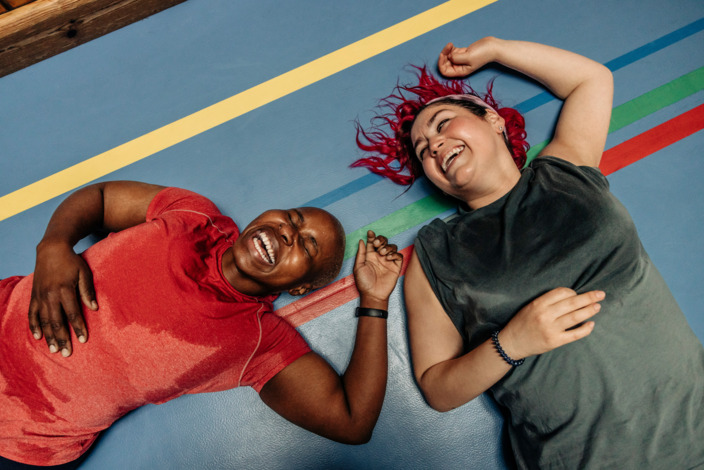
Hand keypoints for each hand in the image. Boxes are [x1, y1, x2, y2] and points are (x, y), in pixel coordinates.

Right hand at [28, 240, 97, 356]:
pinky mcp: (34, 296)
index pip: (73, 313)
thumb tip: (94, 308)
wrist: (51, 249)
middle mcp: (50, 295)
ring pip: (44, 320)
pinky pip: (32, 314)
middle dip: (63, 338)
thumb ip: (87, 291)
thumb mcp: (84, 273)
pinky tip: (38, 337)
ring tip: (54, 350)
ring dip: (49, 336)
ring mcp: (40, 296)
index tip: (83, 340)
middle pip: (57, 321)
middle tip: (67, 353)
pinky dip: (34, 326)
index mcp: (64, 290)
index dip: (78, 328)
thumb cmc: (71, 262)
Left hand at [353, 231, 402, 307]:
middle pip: (384, 242)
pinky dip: (394, 254)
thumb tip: (362, 240)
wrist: (372, 295)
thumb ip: (361, 253)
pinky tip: (388, 258)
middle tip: (376, 245)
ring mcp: (388, 261)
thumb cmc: (364, 283)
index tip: (370, 233)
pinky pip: (399, 256)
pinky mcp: (395, 267)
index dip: (372, 236)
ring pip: (392, 247)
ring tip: (382, 254)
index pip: (372, 242)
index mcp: (370, 256)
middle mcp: (379, 257)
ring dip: (387, 247)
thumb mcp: (358, 267)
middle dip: (381, 240)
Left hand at [437, 37, 497, 77]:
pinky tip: (452, 45)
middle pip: (445, 64)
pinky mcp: (462, 53)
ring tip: (451, 44)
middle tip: (448, 46)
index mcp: (460, 72)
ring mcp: (460, 60)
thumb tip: (449, 57)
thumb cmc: (483, 54)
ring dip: (447, 50)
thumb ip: (457, 58)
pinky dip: (450, 48)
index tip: (442, 54)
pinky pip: (451, 52)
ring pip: (447, 57)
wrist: (492, 46)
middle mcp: (459, 67)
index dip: (441, 64)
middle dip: (444, 55)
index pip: (444, 72)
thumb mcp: (468, 57)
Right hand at [498, 287, 603, 359]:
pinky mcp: (555, 341)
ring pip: (575, 317)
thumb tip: (570, 297)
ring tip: (598, 306)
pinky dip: (585, 329)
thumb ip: (547, 302)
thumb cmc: (521, 323)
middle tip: (601, 294)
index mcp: (538, 304)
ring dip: (589, 310)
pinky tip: (591, 324)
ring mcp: (551, 329)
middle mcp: (545, 315)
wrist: (512, 343)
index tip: (576, 294)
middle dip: (589, 297)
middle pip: (572, 303)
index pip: (561, 292)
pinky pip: (575, 334)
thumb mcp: (530, 307)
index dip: (572, 292)